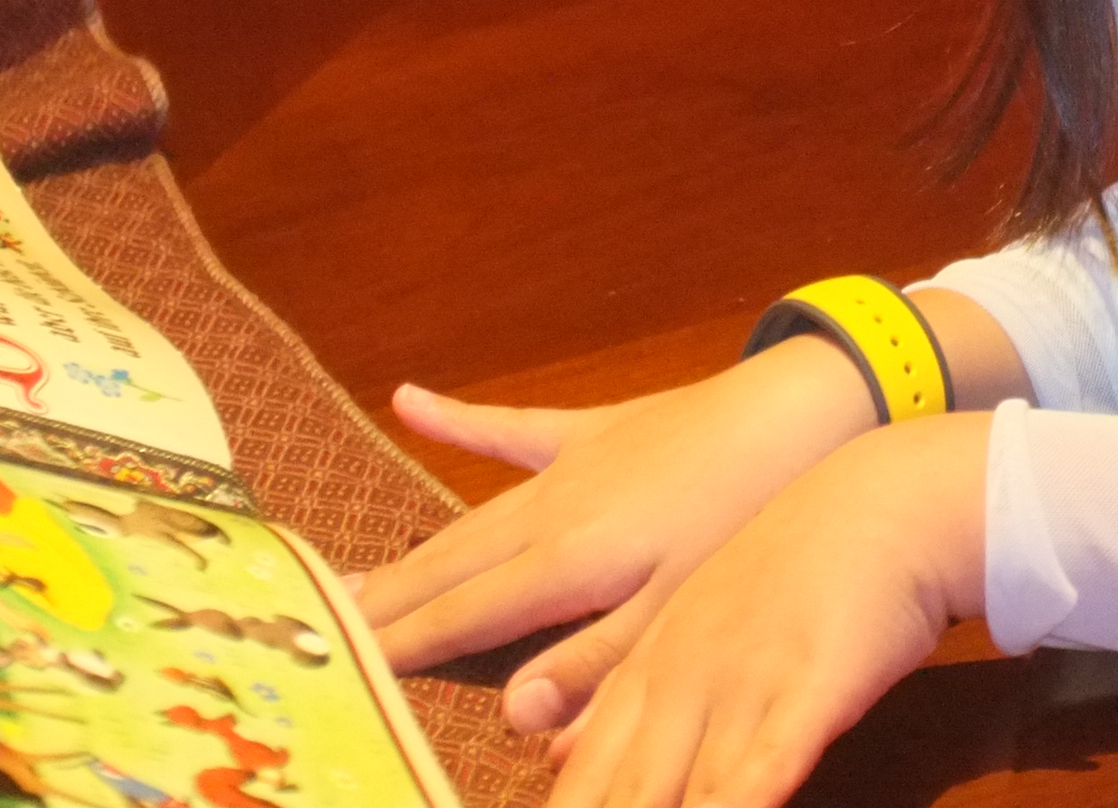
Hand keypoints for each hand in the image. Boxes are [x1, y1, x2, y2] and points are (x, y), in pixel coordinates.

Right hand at [355, 337, 879, 726]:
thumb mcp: (680, 611)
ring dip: (409, 550)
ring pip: (468, 515)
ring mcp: (569, 463)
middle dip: (384, 603)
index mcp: (565, 565)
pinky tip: (408, 400)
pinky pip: (514, 427)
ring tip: (346, 573)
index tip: (337, 668)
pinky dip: (459, 420)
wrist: (802, 412)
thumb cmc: (746, 518)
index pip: (461, 620)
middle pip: (448, 567)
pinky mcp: (598, 429)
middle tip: (316, 628)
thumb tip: (514, 717)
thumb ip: (594, 665)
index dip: (399, 647)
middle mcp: (549, 510)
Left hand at [543, 414, 988, 807]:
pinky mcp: (813, 685)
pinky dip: (739, 802)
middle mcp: (687, 677)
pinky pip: (767, 761)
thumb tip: (552, 756)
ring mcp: (747, 680)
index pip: (589, 768)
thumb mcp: (697, 617)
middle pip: (625, 791)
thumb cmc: (792, 566)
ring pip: (689, 790)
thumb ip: (630, 691)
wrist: (883, 500)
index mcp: (653, 662)